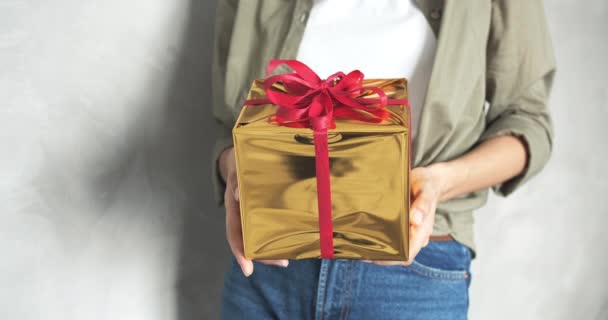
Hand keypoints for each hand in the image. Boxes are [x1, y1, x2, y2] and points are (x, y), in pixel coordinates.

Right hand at [219, 147, 288, 276]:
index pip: (234, 234)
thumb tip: (238, 193)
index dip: (239, 252)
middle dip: (263, 255)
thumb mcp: (237, 171)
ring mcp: (252, 215)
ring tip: (287, 258)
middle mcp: (242, 216)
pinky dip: (278, 235)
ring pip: (259, 237)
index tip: (248, 270)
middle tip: (282, 263)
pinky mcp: (264, 211)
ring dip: (271, 248)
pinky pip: (269, 226)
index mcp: (233, 209)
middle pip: (249, 241)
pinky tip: (290, 240)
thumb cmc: (239, 167)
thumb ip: (237, 181)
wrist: (241, 160)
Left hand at [364, 165, 443, 266]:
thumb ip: (423, 204)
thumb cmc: (426, 184)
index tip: (373, 257)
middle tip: (357, 251)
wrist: (428, 180)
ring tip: (356, 244)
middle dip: (378, 256)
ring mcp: (408, 231)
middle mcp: (415, 235)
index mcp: (422, 231)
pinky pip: (390, 236)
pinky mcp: (401, 225)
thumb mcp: (425, 189)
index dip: (391, 259)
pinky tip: (362, 234)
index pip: (408, 255)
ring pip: (392, 246)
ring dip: (376, 248)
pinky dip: (377, 238)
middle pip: (397, 254)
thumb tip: (416, 220)